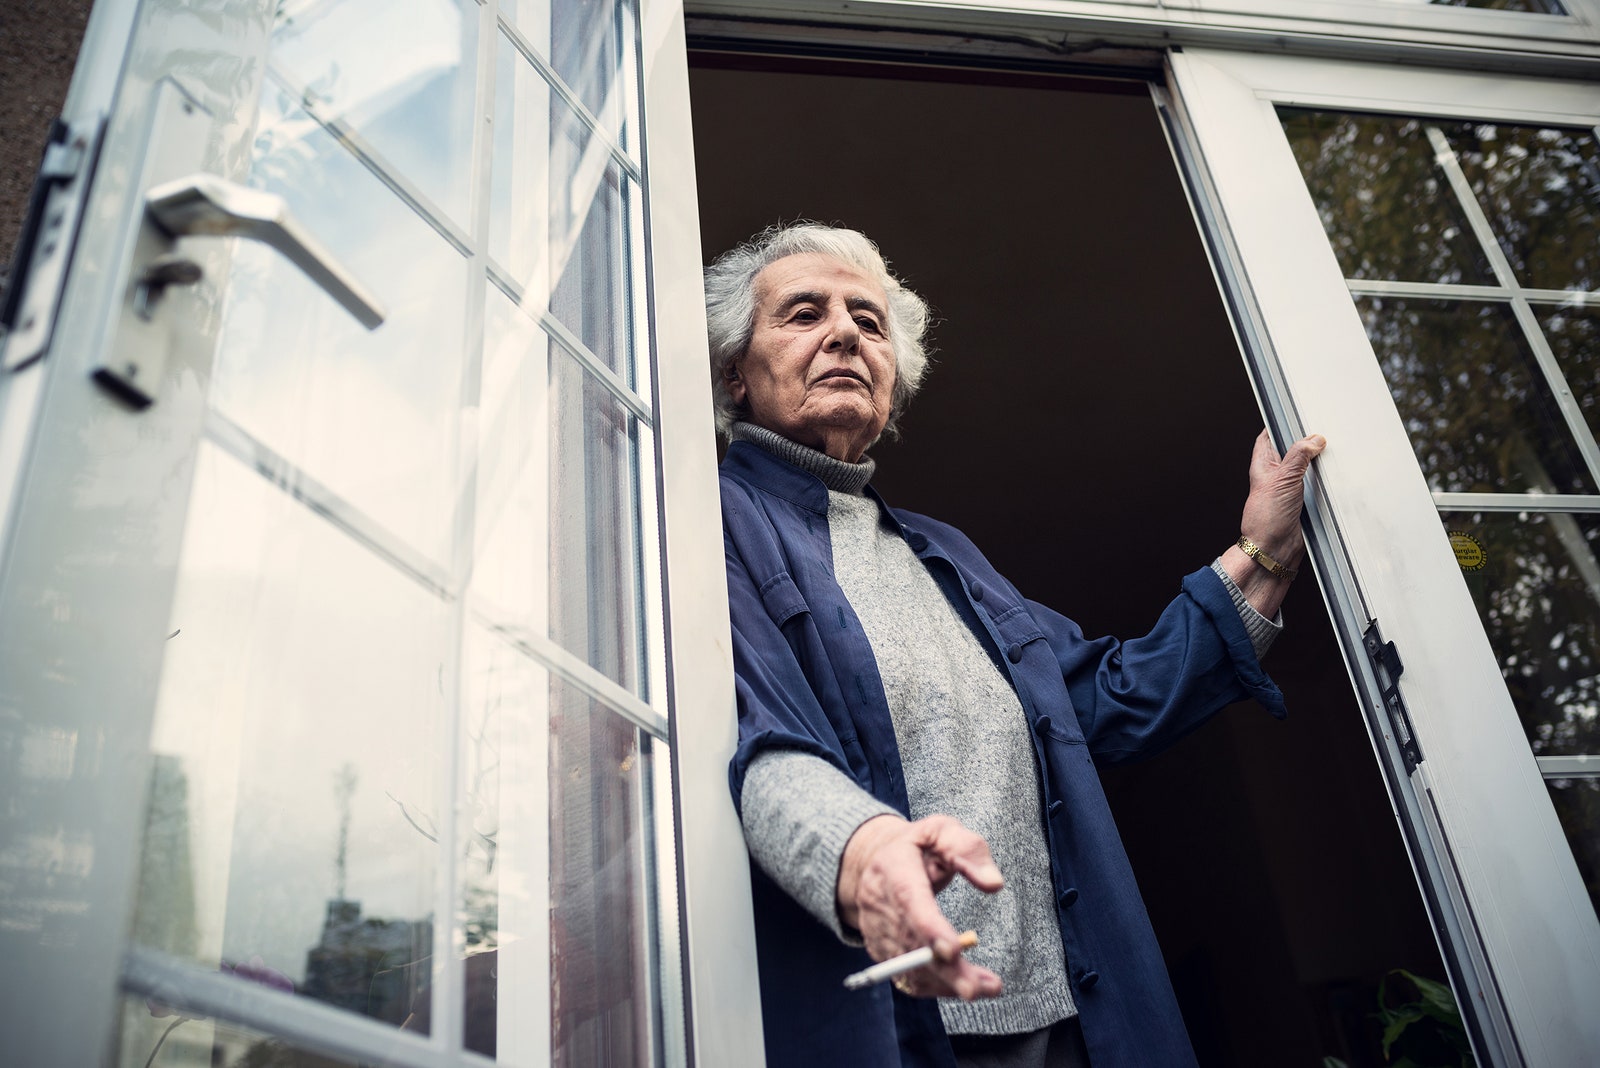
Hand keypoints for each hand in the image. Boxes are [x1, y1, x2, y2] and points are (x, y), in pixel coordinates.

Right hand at [836, 813, 1004, 999]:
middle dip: (945, 969)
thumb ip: (968, 850)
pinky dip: (937, 986)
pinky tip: (966, 985)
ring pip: (910, 966)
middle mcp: (878, 902)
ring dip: (947, 983)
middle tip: (976, 988)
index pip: (909, 900)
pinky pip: (906, 976)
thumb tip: (994, 884)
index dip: (929, 927)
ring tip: (988, 986)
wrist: (873, 861)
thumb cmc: (918, 846)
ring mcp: (876, 929)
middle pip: (911, 942)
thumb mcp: (942, 831)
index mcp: (894, 867)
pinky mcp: (881, 949)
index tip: (954, 950)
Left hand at [1223, 429, 1326, 616]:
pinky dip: (1328, 478)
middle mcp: (1277, 473)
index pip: (1270, 434)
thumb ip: (1298, 456)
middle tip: (1326, 430)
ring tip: (1335, 449)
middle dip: (1309, 440)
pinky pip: (1319, 483)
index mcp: (1263, 464)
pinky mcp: (1306, 500)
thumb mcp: (1282, 480)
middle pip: (1294, 448)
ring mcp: (1292, 487)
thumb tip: (1314, 439)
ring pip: (1309, 466)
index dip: (1283, 422)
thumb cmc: (1266, 519)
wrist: (1274, 550)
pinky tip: (1338, 473)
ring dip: (1320, 461)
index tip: (1299, 411)